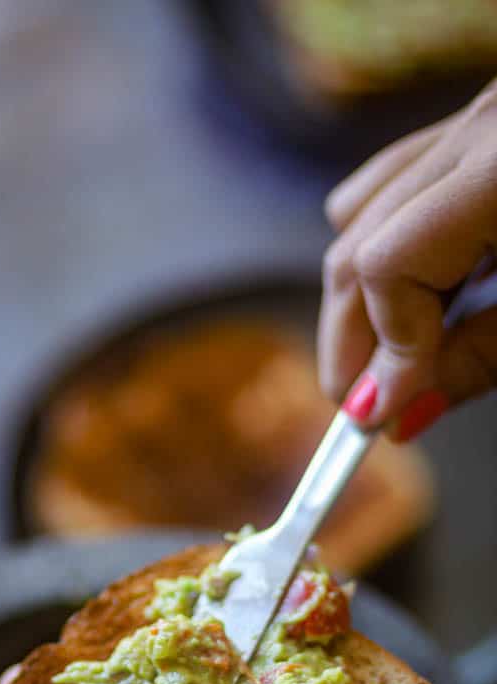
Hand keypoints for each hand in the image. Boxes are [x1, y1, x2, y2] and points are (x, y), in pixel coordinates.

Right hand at [319, 78, 496, 439]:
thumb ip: (478, 360)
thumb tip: (396, 415)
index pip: (387, 267)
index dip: (385, 350)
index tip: (388, 415)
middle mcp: (479, 129)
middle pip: (357, 243)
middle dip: (352, 340)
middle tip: (359, 410)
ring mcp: (472, 120)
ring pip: (360, 211)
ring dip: (357, 297)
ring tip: (379, 360)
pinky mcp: (475, 128)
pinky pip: (390, 182)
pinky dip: (378, 241)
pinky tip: (407, 289)